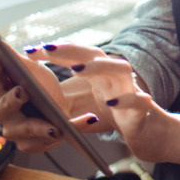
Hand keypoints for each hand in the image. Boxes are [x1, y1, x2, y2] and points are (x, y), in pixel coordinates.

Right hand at [0, 43, 120, 152]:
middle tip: (22, 92)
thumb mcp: (28, 68)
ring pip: (27, 130)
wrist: (59, 105)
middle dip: (12, 100)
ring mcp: (17, 131)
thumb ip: (8, 54)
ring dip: (41, 127)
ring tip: (56, 126)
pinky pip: (50, 140)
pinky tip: (86, 120)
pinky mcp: (33, 144)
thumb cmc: (39, 85)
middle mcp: (3, 113)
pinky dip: (71, 130)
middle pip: (3, 108)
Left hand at [26, 46, 179, 163]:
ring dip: (98, 67)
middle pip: (95, 55)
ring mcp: (131, 88)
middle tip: (47, 48)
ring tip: (77, 69)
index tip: (30, 50)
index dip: (55, 50)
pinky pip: (136, 101)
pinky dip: (124, 100)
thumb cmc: (116, 112)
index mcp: (101, 71)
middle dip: (70, 50)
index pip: (77, 54)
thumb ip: (66, 94)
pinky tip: (109, 104)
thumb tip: (31, 91)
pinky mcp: (142, 108)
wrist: (150, 131)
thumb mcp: (90, 97)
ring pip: (119, 69)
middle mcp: (116, 74)